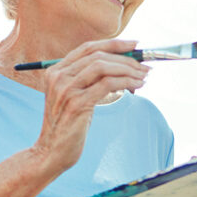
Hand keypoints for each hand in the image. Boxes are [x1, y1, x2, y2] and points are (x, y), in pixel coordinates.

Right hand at [32, 39, 148, 172]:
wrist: (51, 152)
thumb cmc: (68, 126)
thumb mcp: (73, 97)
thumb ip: (88, 80)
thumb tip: (122, 65)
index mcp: (55, 71)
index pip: (88, 48)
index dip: (113, 44)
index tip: (134, 45)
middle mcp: (58, 76)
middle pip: (98, 56)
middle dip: (126, 58)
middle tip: (145, 66)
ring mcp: (66, 89)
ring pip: (103, 67)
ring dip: (128, 70)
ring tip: (143, 77)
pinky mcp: (76, 104)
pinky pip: (107, 84)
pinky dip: (126, 82)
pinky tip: (136, 86)